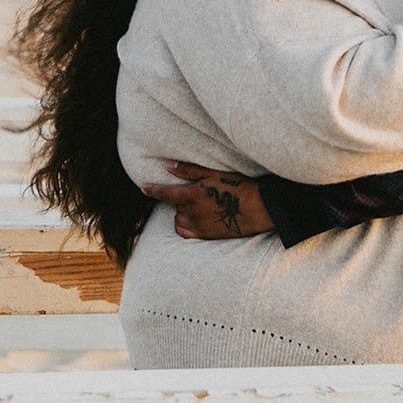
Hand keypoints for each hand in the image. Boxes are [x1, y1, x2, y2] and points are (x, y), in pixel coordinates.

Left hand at [141, 161, 272, 239]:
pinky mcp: (205, 236)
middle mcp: (192, 213)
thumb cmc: (238, 187)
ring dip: (182, 214)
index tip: (143, 188)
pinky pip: (186, 233)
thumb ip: (189, 171)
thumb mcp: (214, 174)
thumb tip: (168, 166)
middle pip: (175, 206)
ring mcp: (198, 227)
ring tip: (198, 207)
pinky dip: (186, 226)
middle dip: (181, 200)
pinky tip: (196, 220)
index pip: (165, 194)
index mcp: (192, 195)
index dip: (152, 190)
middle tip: (197, 193)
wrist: (259, 209)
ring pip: (179, 221)